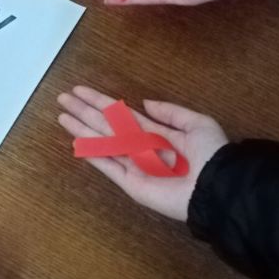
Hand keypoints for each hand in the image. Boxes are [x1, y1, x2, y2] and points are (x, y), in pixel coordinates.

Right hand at [58, 85, 227, 220]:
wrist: (216, 187)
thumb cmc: (210, 154)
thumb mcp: (197, 123)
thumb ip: (170, 112)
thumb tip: (144, 102)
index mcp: (156, 132)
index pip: (122, 114)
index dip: (102, 101)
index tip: (81, 91)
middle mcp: (141, 147)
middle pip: (106, 125)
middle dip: (84, 111)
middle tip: (63, 98)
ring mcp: (134, 165)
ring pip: (102, 143)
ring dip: (82, 129)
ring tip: (62, 116)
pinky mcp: (131, 183)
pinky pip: (108, 166)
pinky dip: (92, 155)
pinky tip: (76, 143)